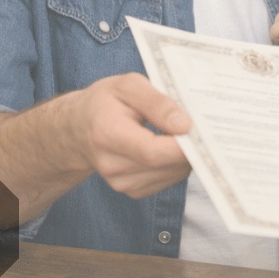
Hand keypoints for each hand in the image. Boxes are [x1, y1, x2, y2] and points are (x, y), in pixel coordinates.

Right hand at [67, 73, 192, 197]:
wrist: (78, 128)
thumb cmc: (105, 102)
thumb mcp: (129, 86)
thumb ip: (157, 102)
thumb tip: (185, 125)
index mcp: (107, 135)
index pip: (153, 152)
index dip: (182, 145)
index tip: (200, 130)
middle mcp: (112, 165)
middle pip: (166, 165)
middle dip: (189, 147)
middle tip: (195, 126)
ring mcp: (121, 182)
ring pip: (173, 174)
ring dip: (183, 155)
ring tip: (174, 133)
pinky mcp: (132, 190)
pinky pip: (169, 180)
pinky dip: (175, 164)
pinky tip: (166, 147)